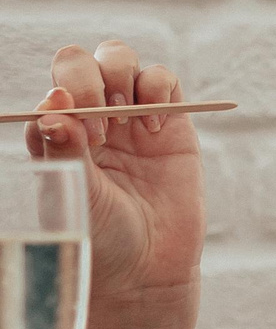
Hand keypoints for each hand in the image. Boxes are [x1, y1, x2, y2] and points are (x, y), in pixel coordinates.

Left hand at [24, 41, 205, 311]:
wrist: (146, 270)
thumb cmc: (98, 237)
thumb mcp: (74, 194)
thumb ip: (62, 148)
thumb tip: (51, 103)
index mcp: (57, 134)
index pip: (53, 87)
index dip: (65, 95)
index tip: (81, 132)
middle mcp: (90, 119)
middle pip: (82, 62)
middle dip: (91, 78)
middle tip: (105, 118)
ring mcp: (130, 118)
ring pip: (119, 59)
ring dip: (121, 77)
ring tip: (128, 120)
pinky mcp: (171, 122)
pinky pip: (162, 78)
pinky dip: (158, 89)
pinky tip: (155, 128)